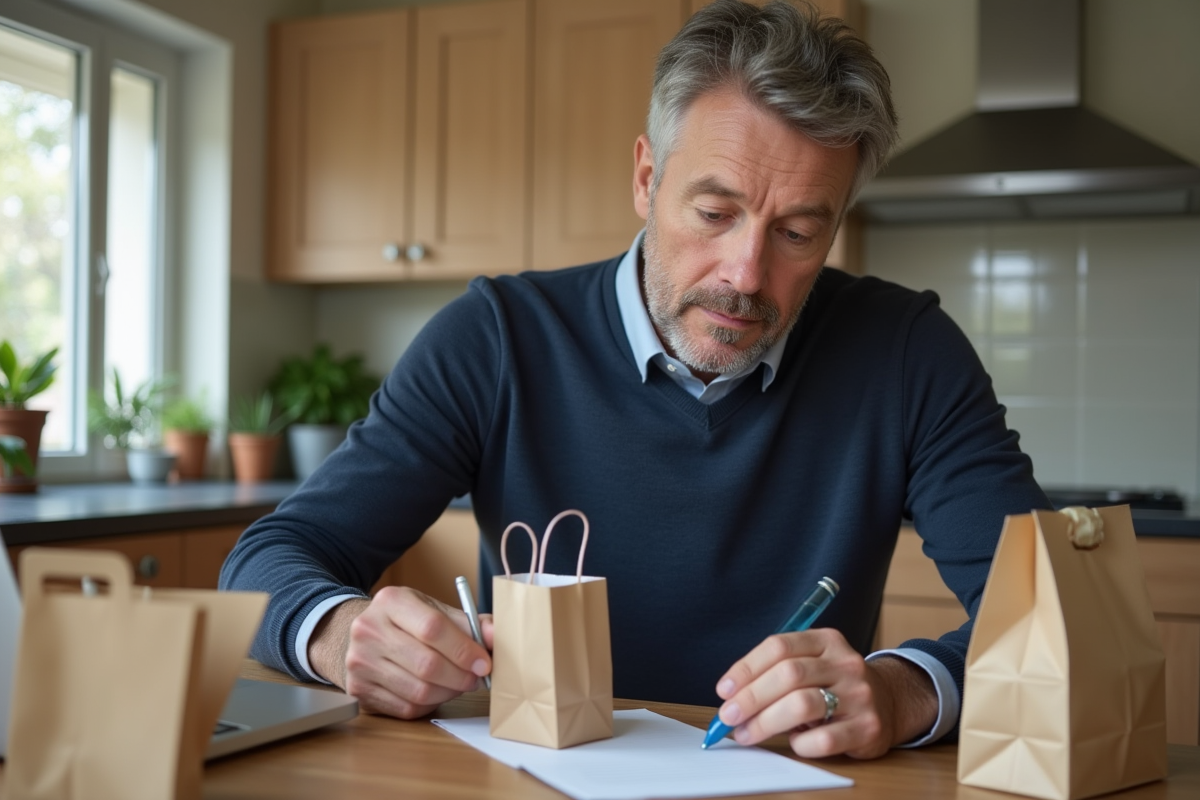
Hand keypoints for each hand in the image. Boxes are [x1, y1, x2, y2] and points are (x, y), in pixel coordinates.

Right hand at [307, 586, 493, 718]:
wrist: (364, 634)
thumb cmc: (407, 622)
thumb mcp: (434, 610)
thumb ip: (468, 623)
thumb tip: (497, 637)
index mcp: (391, 601)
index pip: (433, 628)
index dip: (464, 649)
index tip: (484, 662)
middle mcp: (368, 629)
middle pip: (426, 664)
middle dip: (460, 676)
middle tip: (476, 678)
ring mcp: (359, 662)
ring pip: (418, 690)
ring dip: (449, 692)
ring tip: (459, 683)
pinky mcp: (358, 690)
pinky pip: (406, 708)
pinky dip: (430, 704)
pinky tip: (437, 691)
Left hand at [714, 628, 937, 758]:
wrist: (890, 702)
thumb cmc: (835, 685)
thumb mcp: (813, 663)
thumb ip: (776, 671)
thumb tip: (731, 696)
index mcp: (827, 640)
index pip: (779, 646)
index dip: (746, 668)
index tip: (724, 689)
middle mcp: (845, 663)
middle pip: (788, 675)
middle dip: (751, 697)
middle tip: (728, 716)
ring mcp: (860, 695)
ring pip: (802, 705)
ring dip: (765, 722)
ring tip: (747, 733)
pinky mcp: (868, 728)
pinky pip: (823, 739)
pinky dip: (800, 744)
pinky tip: (794, 742)